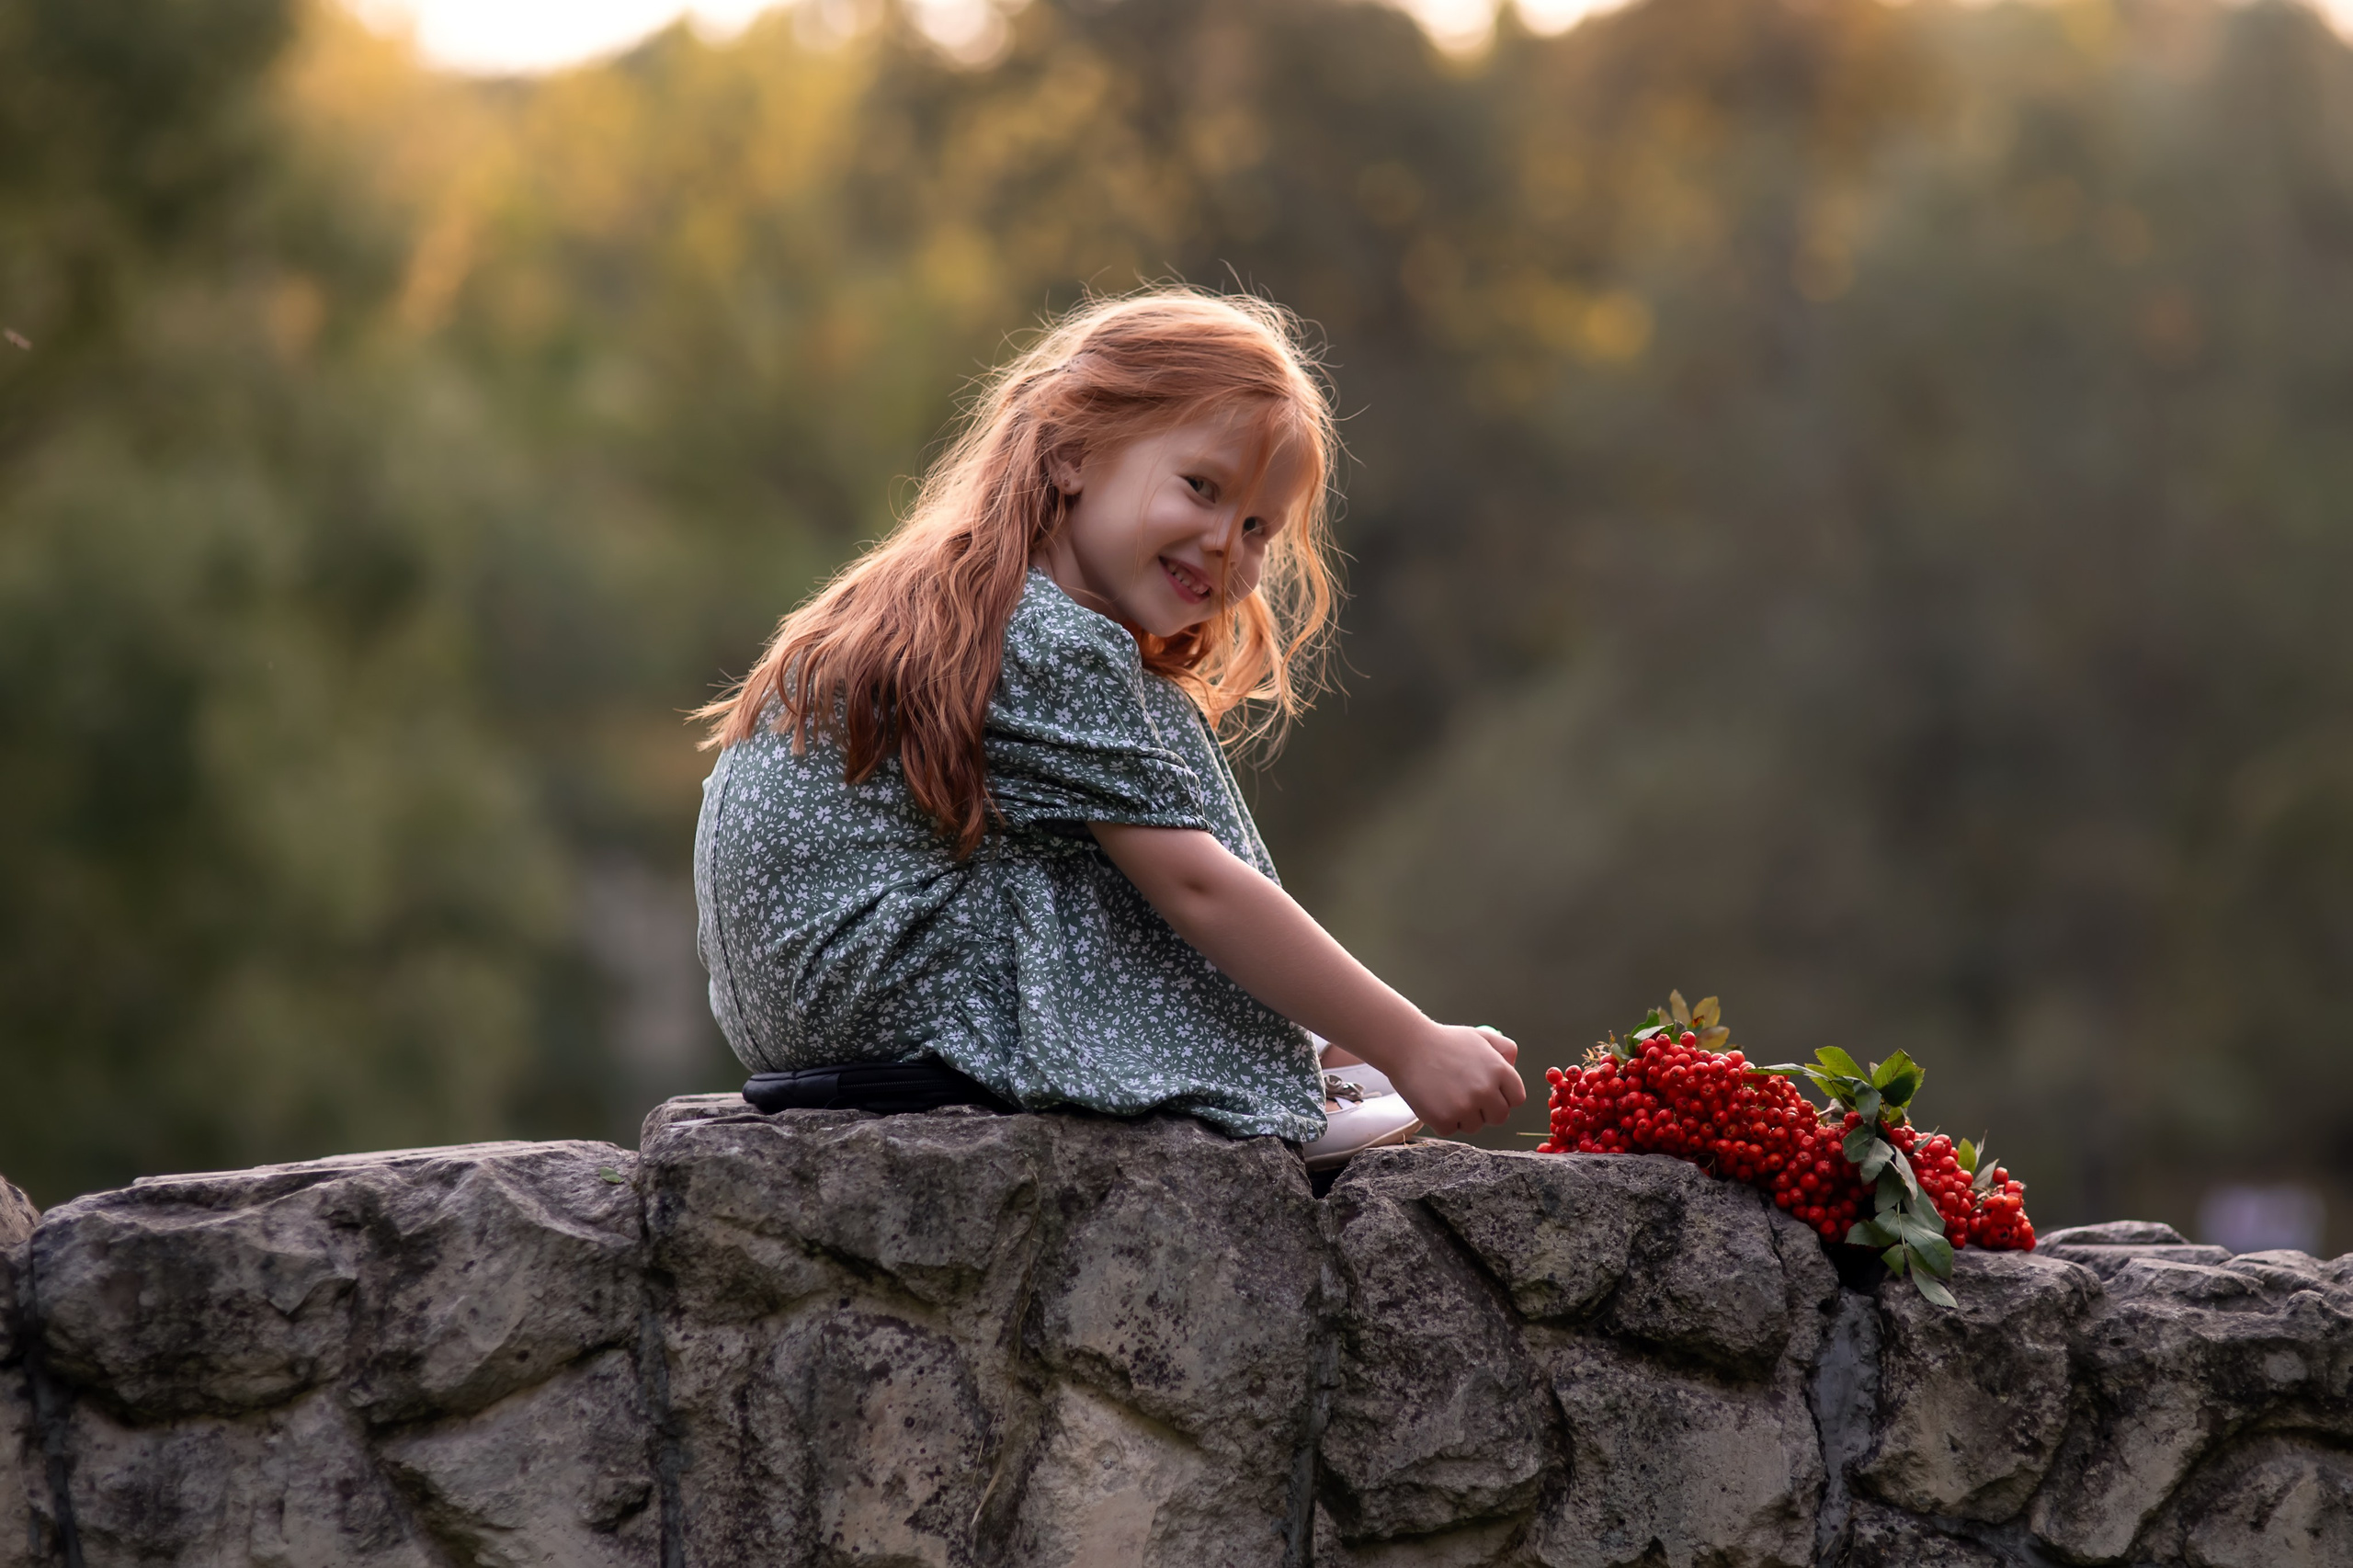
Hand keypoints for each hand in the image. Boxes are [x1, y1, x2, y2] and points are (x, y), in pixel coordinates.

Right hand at [1387, 1023, 1524, 1135]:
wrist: (1407, 1045)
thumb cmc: (1443, 1041)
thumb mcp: (1479, 1036)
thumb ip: (1505, 1049)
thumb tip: (1513, 1068)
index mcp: (1499, 1070)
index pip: (1516, 1099)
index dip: (1503, 1097)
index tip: (1489, 1093)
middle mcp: (1486, 1090)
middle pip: (1499, 1117)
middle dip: (1486, 1110)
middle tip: (1466, 1097)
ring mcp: (1465, 1107)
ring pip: (1474, 1126)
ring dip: (1462, 1116)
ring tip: (1446, 1094)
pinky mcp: (1444, 1119)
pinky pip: (1451, 1130)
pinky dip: (1442, 1120)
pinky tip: (1433, 1099)